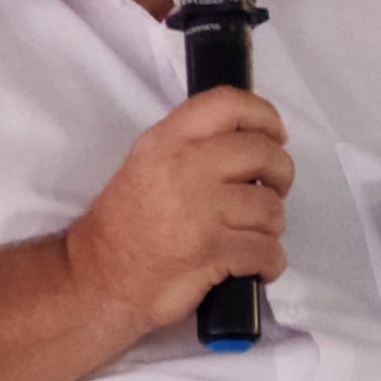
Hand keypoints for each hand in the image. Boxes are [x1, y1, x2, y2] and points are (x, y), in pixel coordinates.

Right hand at [65, 87, 292, 334]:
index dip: (263, 115)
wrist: (100, 277)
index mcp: (167, 141)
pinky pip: (267, 251)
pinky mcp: (213, 251)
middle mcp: (185, 166)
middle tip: (272, 190)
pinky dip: (270, 262)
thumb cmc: (126, 223)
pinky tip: (255, 265)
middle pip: (262, 153)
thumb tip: (249, 143)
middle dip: (280, 174)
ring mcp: (201, 210)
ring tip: (253, 234)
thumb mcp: (146, 164)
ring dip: (271, 225)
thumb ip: (190, 146)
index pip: (227, 103)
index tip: (275, 136)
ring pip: (270, 208)